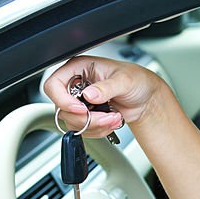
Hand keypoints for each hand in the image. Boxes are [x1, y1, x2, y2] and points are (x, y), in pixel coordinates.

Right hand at [43, 56, 164, 137]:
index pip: (54, 85)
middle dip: (86, 118)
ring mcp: (79, 102)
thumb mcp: (124, 80)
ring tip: (114, 118)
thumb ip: (106, 87)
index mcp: (79, 68)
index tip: (81, 109)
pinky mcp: (85, 116)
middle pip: (62, 109)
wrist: (145, 98)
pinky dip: (98, 130)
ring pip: (72, 122)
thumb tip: (89, 95)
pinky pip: (82, 130)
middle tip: (107, 116)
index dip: (62, 100)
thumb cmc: (136, 80)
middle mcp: (75, 85)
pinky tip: (112, 121)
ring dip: (95, 125)